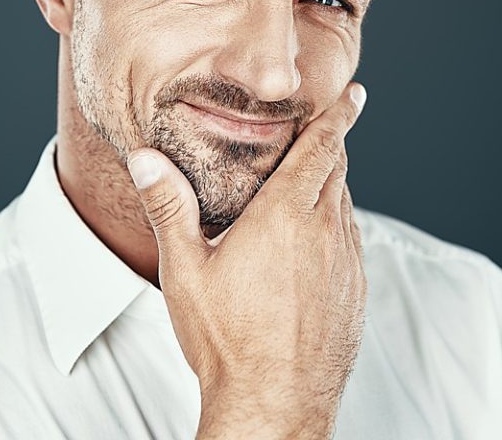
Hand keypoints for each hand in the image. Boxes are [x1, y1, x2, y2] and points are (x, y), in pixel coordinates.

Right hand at [126, 81, 367, 439]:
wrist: (275, 407)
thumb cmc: (227, 339)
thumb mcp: (186, 268)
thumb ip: (169, 206)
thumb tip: (146, 159)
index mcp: (286, 216)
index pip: (322, 148)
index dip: (338, 116)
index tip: (354, 94)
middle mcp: (325, 232)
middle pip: (338, 170)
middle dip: (332, 146)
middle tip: (324, 131)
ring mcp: (346, 263)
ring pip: (346, 205)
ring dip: (333, 186)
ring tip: (312, 184)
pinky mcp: (355, 291)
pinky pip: (352, 240)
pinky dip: (338, 223)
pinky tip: (316, 238)